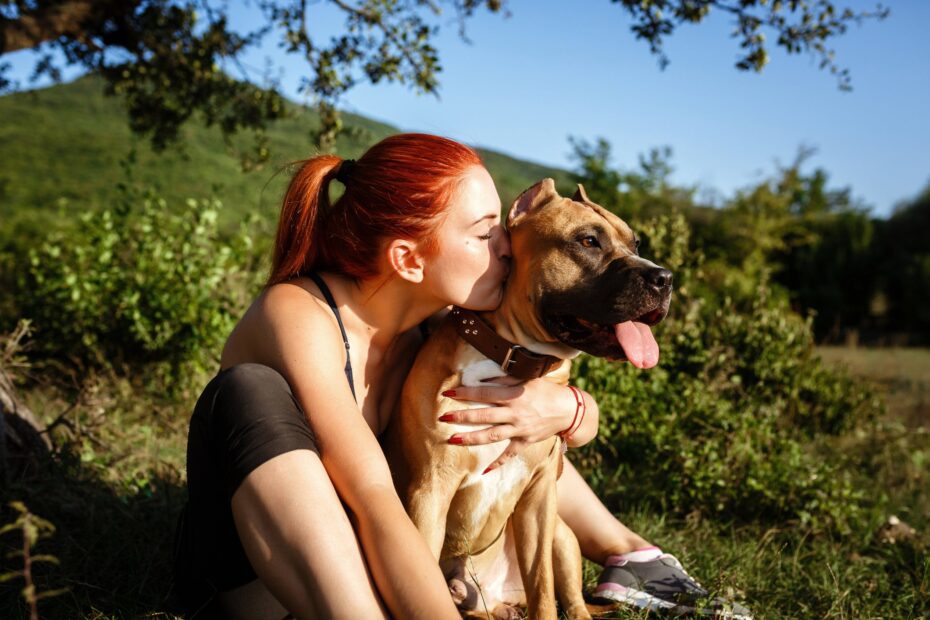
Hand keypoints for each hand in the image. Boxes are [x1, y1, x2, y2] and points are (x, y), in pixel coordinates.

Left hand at [441, 375, 574, 473]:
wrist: (569, 410)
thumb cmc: (547, 391)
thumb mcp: (527, 379)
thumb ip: (504, 380)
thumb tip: (482, 379)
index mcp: (514, 395)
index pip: (484, 394)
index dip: (466, 393)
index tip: (448, 393)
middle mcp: (515, 414)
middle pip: (484, 416)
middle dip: (463, 417)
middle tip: (443, 417)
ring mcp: (520, 430)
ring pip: (492, 436)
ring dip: (471, 439)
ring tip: (452, 440)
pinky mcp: (525, 442)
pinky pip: (509, 455)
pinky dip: (497, 463)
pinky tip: (483, 471)